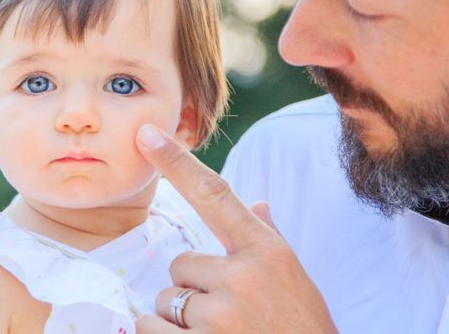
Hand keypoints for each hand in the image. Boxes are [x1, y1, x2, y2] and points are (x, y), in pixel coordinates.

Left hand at [135, 124, 336, 332]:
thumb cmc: (303, 330)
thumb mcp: (295, 281)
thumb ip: (269, 239)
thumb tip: (258, 202)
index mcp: (266, 252)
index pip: (213, 194)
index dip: (177, 161)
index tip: (145, 135)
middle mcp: (242, 275)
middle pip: (181, 263)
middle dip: (194, 289)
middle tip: (228, 314)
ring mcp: (221, 314)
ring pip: (166, 300)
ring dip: (180, 320)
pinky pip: (150, 328)